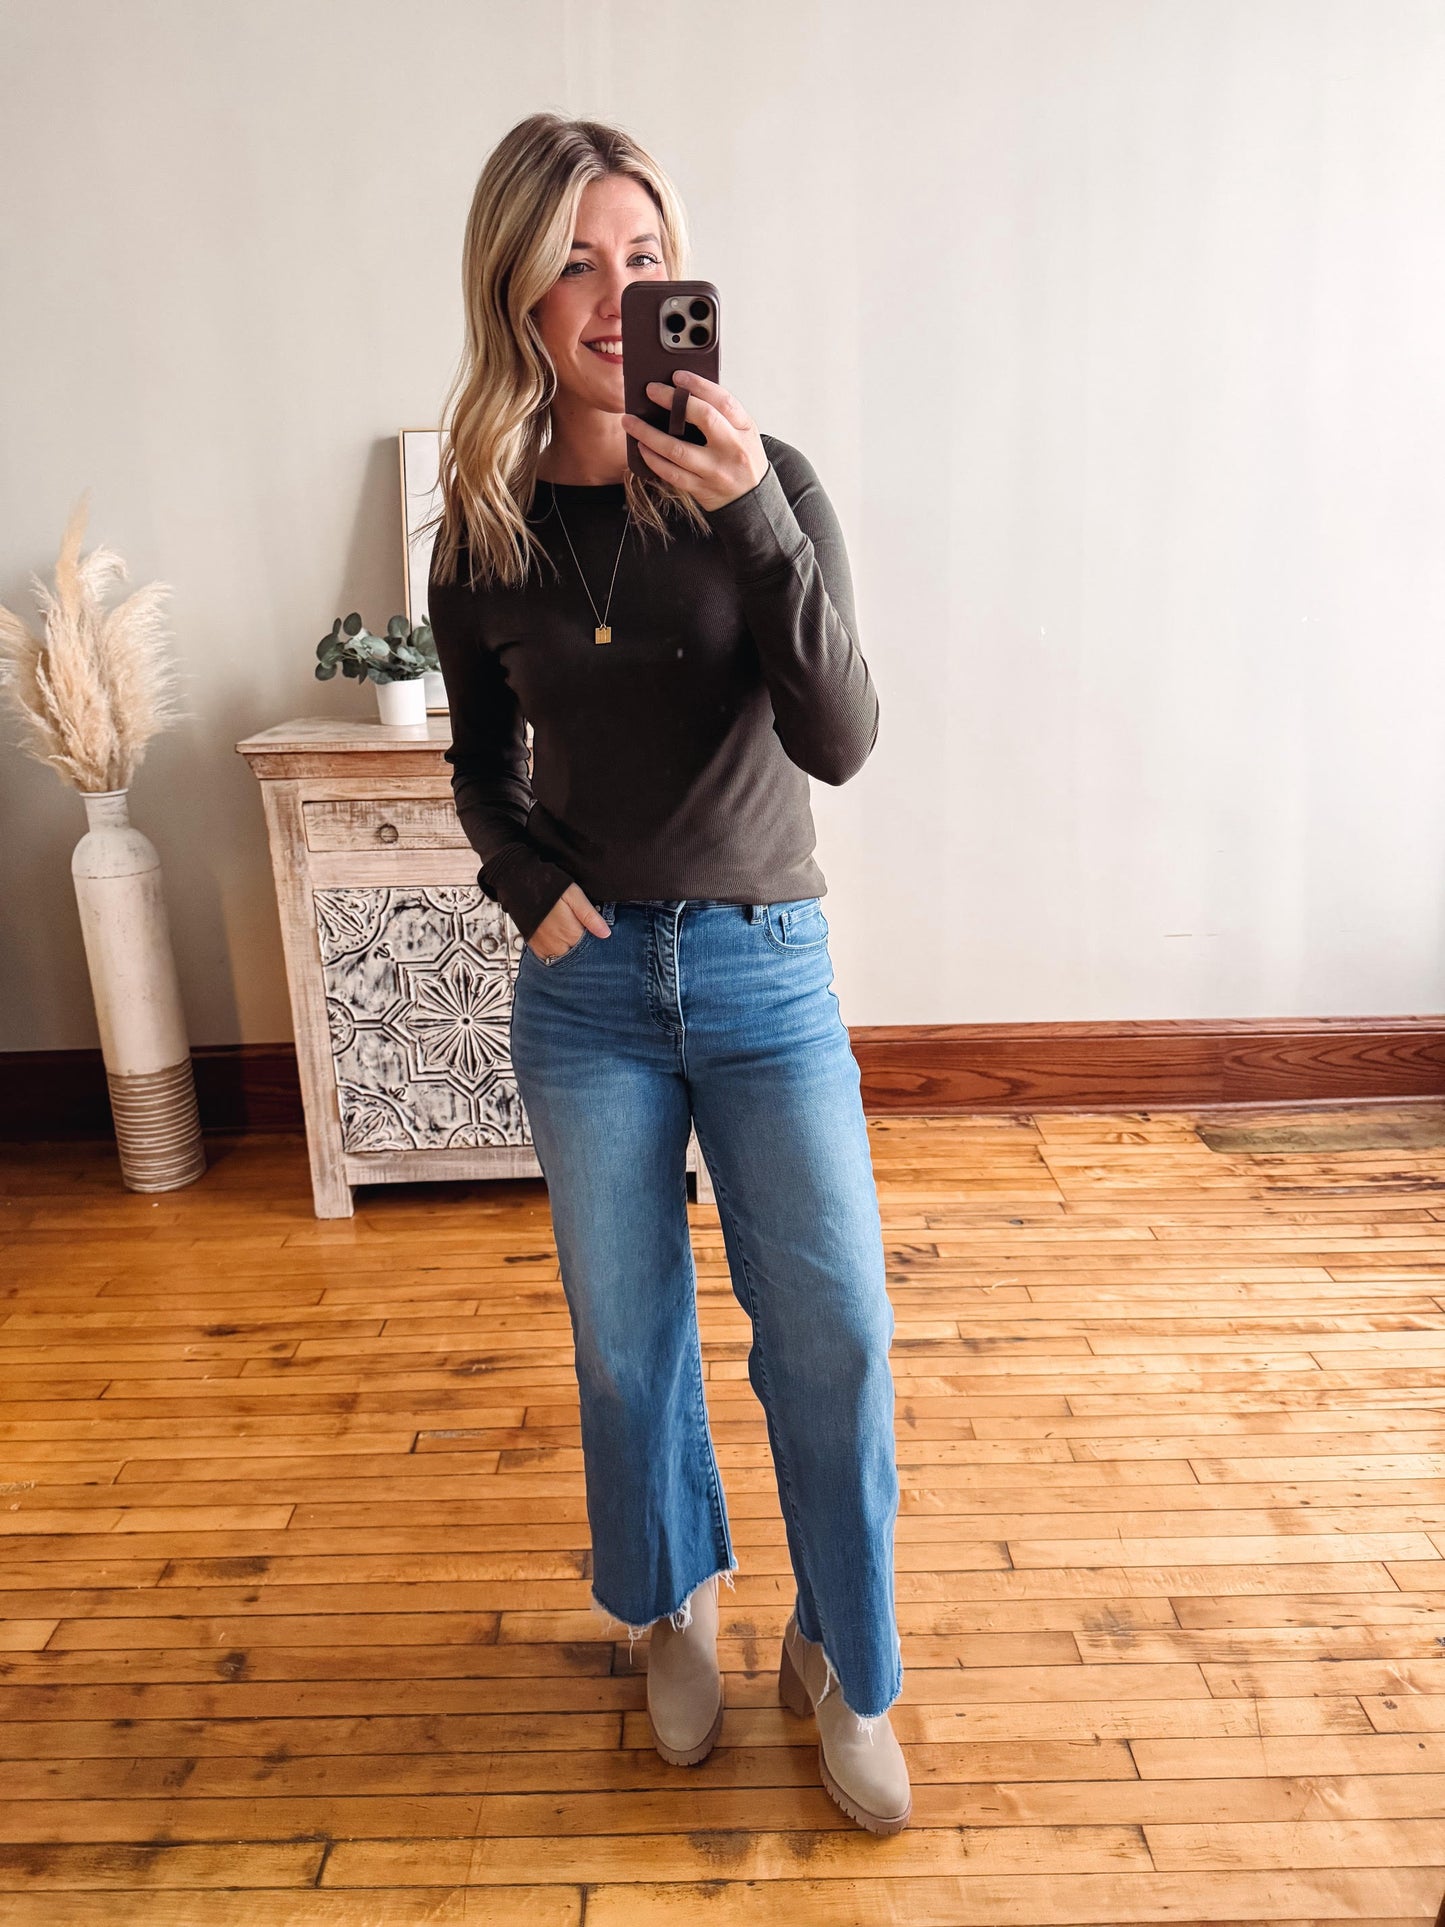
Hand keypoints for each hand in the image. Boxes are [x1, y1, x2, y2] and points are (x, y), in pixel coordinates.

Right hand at [528, 881, 610, 961]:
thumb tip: (606, 934)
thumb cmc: (549, 886)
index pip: (590, 949)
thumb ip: (590, 917)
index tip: (596, 934)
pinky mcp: (534, 946)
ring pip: (563, 958)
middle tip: (580, 929)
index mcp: (570, 934)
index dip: (595, 941)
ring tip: (569, 932)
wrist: (518, 883)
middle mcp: (557, 945)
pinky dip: (555, 952)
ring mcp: (543, 947)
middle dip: (582, 947)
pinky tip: (558, 940)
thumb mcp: (574, 896)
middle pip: (577, 955)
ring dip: (569, 951)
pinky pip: (548, 957)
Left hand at [621, 372, 768, 512]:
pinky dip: (652, 459)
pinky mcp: (701, 488)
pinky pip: (671, 473)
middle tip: (651, 390)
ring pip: (677, 449)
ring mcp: (716, 471)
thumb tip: (682, 392)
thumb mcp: (743, 432)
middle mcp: (732, 448)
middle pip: (703, 418)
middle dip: (673, 400)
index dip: (699, 385)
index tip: (677, 376)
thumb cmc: (742, 457)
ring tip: (630, 421)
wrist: (753, 498)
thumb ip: (721, 413)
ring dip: (648, 434)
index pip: (723, 400)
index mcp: (744, 428)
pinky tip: (641, 447)